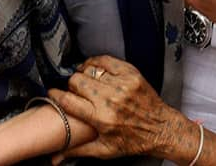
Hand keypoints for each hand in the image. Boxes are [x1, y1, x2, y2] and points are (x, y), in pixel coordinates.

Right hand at [48, 56, 187, 162]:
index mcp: (101, 118)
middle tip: (75, 90)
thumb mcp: (105, 150)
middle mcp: (110, 100)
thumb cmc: (134, 140)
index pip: (68, 101)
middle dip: (71, 85)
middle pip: (76, 81)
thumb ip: (78, 150)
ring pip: (88, 69)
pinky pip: (105, 60)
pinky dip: (97, 63)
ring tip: (86, 80)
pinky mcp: (130, 74)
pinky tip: (96, 70)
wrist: (162, 129)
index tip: (52, 93)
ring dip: (83, 74)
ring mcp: (121, 85)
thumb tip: (55, 158)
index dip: (55, 95)